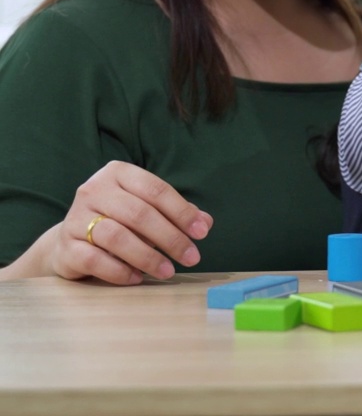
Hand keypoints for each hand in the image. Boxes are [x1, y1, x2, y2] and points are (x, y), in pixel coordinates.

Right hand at [42, 161, 211, 284]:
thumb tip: (205, 223)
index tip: (202, 233)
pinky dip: (119, 271)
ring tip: (168, 271)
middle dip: (171, 238)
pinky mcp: (65, 246)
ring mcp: (75, 218)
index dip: (182, 212)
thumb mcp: (148, 211)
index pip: (156, 190)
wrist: (72, 241)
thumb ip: (177, 214)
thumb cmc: (120, 221)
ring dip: (148, 257)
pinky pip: (95, 259)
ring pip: (117, 236)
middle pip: (139, 214)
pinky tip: (137, 278)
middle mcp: (93, 190)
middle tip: (192, 258)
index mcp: (118, 174)